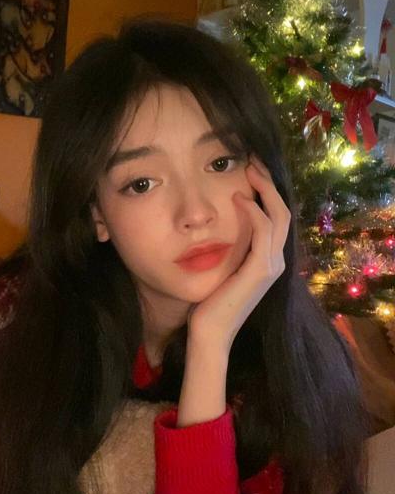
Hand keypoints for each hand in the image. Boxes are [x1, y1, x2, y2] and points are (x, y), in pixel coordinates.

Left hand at [187, 154, 291, 354]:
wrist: (210, 333)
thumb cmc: (210, 303)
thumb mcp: (223, 268)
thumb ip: (230, 249)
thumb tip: (219, 227)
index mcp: (268, 259)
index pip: (276, 217)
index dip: (267, 192)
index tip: (250, 170)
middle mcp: (276, 260)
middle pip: (283, 211)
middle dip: (269, 184)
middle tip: (253, 161)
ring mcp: (272, 265)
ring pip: (279, 216)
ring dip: (264, 190)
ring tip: (248, 169)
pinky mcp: (261, 269)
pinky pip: (264, 230)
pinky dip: (254, 210)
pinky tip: (239, 197)